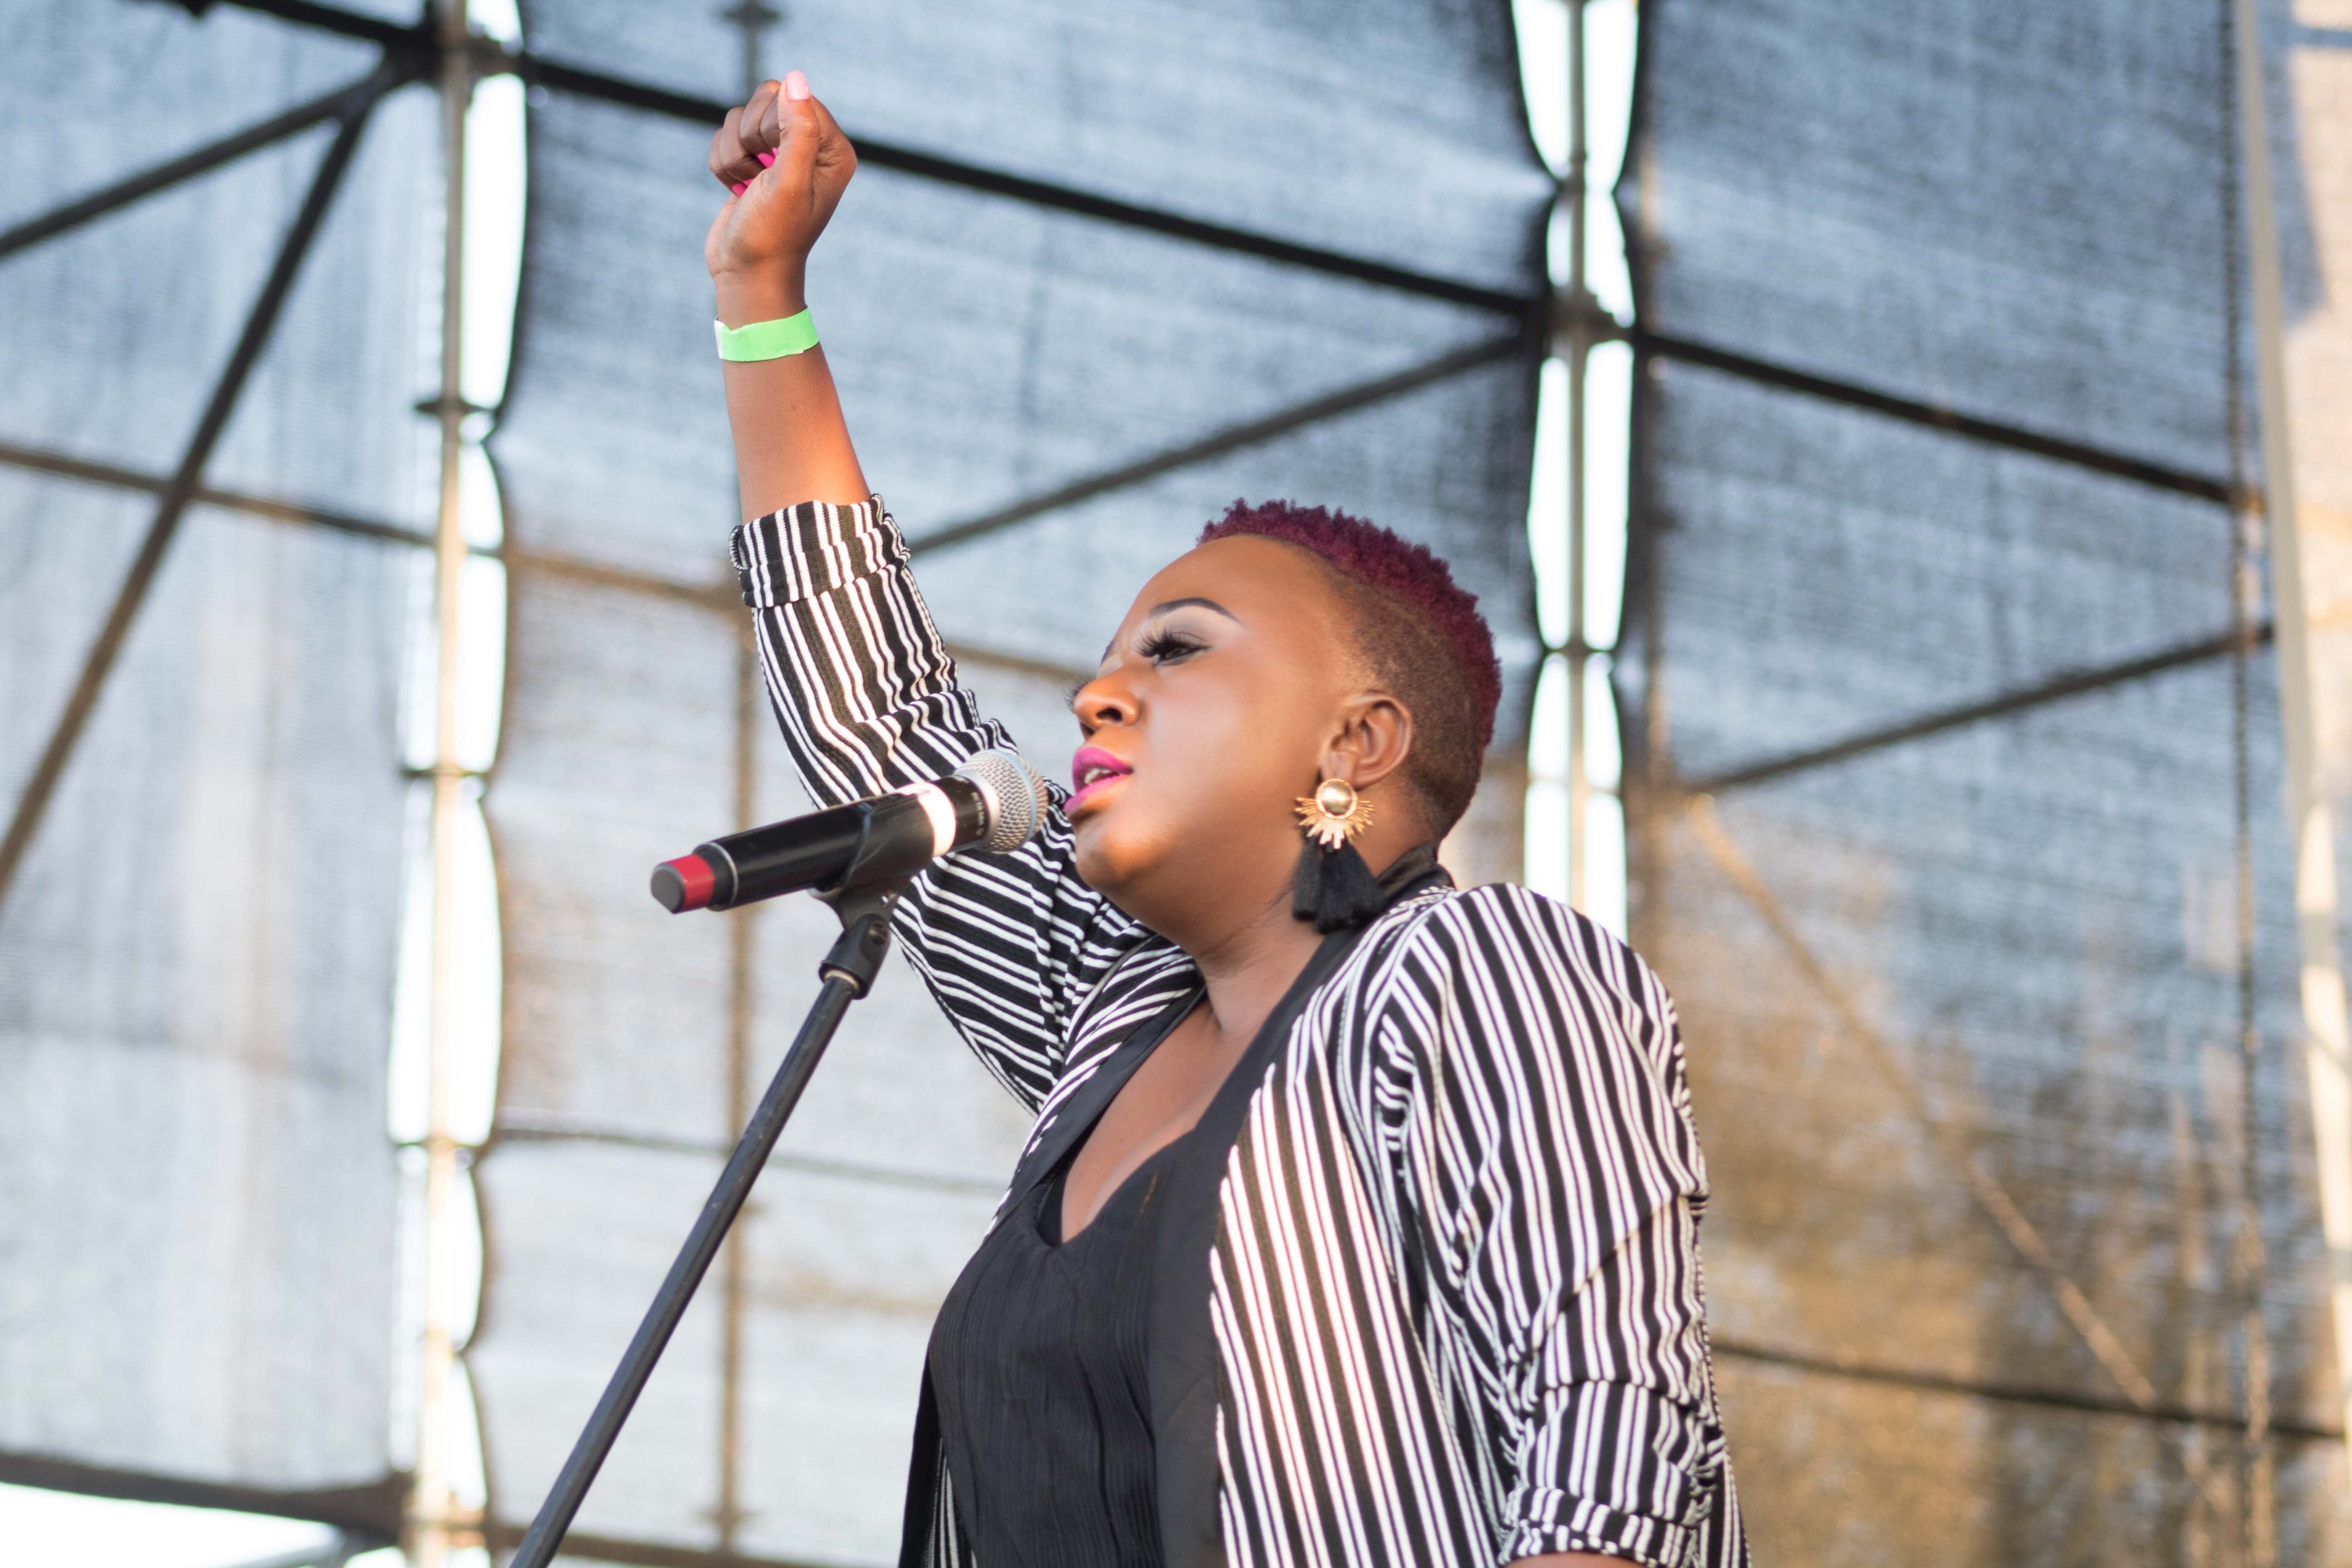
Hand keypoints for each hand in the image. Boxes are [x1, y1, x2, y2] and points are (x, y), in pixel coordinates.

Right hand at [705, 70, 856, 317]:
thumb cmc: (772, 235)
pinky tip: (737, 191)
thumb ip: (798, 130)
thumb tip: (795, 78)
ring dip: (735, 155)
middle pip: (767, 99)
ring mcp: (780, 152)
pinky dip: (724, 164)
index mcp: (834, 149)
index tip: (775, 163)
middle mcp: (811, 146)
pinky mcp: (753, 159)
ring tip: (750, 188)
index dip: (774, 126)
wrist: (746, 273)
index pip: (796, 98)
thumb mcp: (788, 182)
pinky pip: (725, 134)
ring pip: (740, 117)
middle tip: (762, 177)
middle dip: (751, 139)